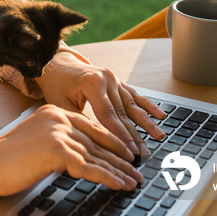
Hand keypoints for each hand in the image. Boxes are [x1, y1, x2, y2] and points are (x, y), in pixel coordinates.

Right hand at [0, 105, 142, 213]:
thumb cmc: (5, 158)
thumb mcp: (36, 142)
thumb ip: (56, 142)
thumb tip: (78, 156)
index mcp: (54, 112)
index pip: (90, 127)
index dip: (111, 141)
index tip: (126, 152)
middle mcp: (58, 118)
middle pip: (97, 141)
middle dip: (120, 157)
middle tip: (136, 169)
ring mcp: (58, 132)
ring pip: (97, 155)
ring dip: (119, 170)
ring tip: (133, 181)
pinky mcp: (57, 150)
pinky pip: (89, 167)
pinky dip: (108, 178)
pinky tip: (119, 185)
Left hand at [35, 51, 166, 156]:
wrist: (57, 63)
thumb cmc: (56, 85)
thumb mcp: (60, 104)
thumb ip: (79, 120)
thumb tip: (96, 142)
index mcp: (92, 84)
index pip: (109, 115)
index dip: (120, 135)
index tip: (130, 151)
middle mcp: (106, 79)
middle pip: (123, 112)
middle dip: (135, 134)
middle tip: (145, 152)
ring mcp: (113, 78)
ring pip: (132, 104)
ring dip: (146, 122)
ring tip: (159, 135)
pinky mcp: (117, 80)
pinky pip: (134, 95)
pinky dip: (147, 105)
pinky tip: (160, 114)